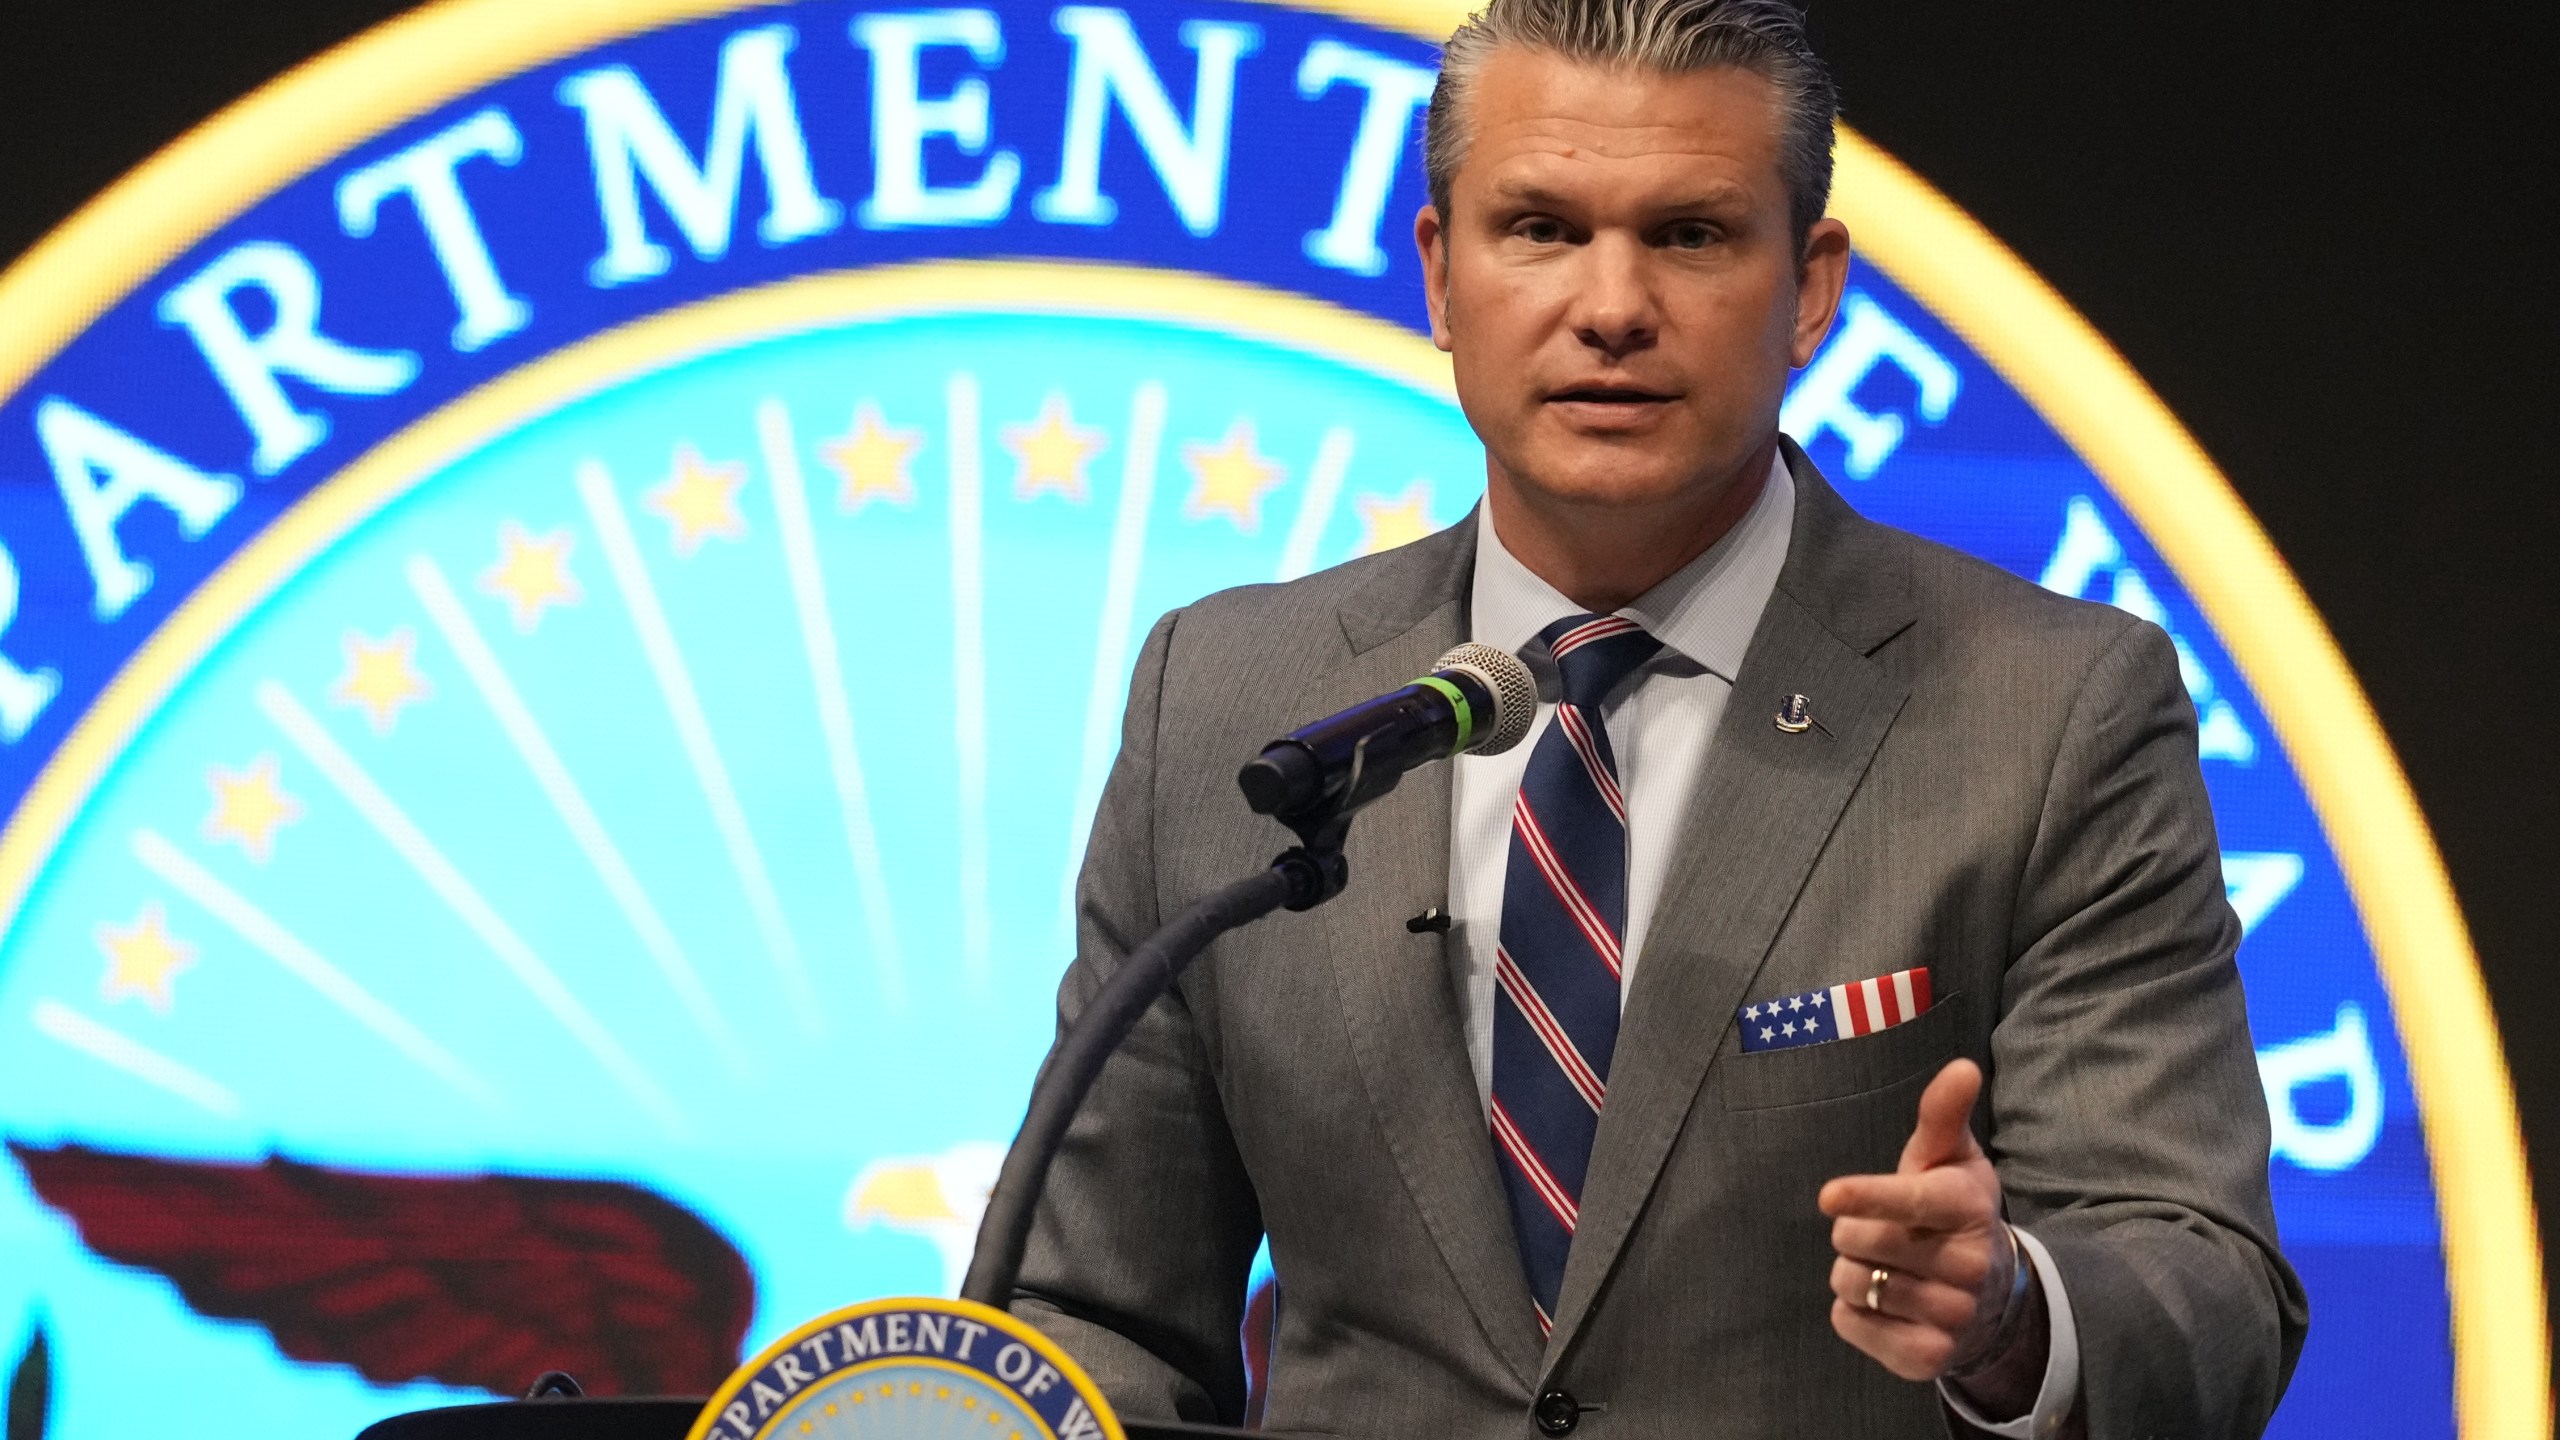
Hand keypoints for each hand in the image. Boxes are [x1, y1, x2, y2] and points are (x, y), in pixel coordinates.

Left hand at [1817, 1058, 2014, 1381]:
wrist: (1990, 1295)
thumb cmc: (1951, 1209)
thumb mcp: (1949, 1158)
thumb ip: (1943, 1114)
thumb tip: (1963, 1066)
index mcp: (1966, 1207)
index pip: (1910, 1201)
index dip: (1868, 1197)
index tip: (1829, 1195)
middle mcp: (1967, 1265)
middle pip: (1861, 1242)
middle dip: (1854, 1230)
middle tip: (1880, 1230)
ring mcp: (1951, 1316)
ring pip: (1852, 1284)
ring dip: (1854, 1271)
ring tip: (1889, 1266)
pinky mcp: (1927, 1357)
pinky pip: (1850, 1324)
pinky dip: (1853, 1311)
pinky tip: (1886, 1302)